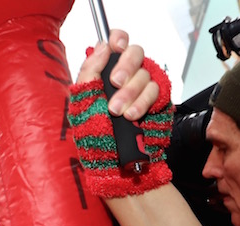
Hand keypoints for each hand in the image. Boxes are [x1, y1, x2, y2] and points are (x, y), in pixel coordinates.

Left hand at [68, 30, 173, 198]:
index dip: (117, 41)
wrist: (115, 169)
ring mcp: (142, 91)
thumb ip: (88, 75)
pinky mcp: (157, 104)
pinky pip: (158, 91)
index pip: (115, 45)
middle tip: (114, 84)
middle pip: (134, 54)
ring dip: (132, 93)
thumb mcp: (82, 108)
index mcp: (104, 77)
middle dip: (124, 68)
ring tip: (121, 113)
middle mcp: (125, 80)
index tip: (114, 46)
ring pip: (146, 75)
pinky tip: (135, 116)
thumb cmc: (95, 143)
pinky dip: (145, 102)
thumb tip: (101, 48)